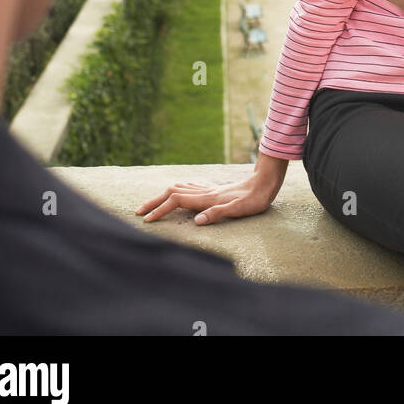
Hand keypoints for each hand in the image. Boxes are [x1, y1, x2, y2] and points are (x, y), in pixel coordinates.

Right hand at [135, 171, 278, 225]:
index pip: (176, 201)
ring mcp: (208, 189)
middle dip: (154, 202)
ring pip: (178, 188)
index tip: (146, 221)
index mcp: (208, 198)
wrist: (266, 182)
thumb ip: (218, 214)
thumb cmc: (255, 199)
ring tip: (151, 204)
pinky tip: (177, 193)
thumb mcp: (241, 210)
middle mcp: (205, 191)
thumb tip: (196, 221)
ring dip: (162, 196)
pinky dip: (176, 191)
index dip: (160, 210)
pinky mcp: (214, 189)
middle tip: (138, 212)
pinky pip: (189, 187)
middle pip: (171, 192)